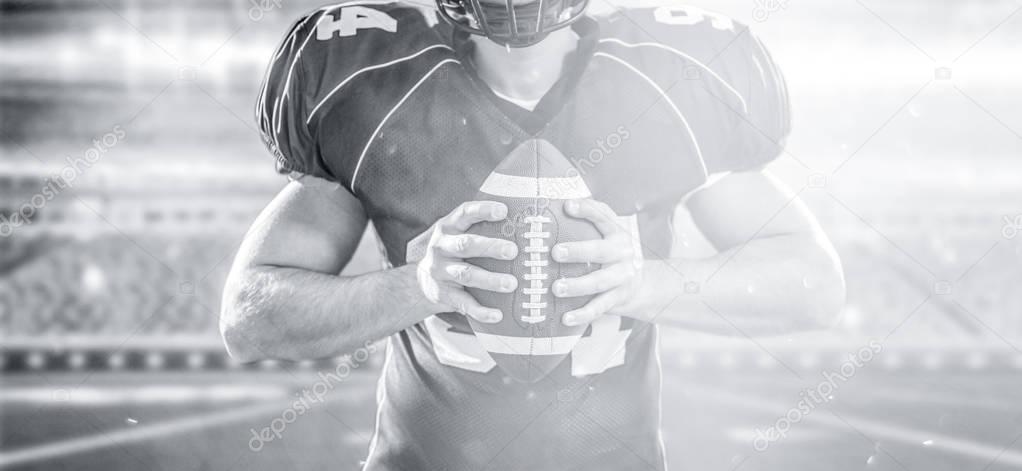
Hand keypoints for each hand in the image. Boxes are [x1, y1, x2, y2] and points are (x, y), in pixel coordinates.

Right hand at [416, 201, 518, 323]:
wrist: (423, 280)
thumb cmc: (454, 251)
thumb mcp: (459, 233)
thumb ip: (481, 226)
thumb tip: (525, 220)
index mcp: (449, 227)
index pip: (464, 213)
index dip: (482, 210)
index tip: (503, 211)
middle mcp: (441, 247)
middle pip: (465, 245)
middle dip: (490, 247)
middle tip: (513, 251)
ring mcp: (441, 271)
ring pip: (466, 274)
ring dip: (490, 280)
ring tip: (511, 284)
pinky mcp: (443, 294)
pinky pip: (463, 303)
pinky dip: (480, 311)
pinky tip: (497, 315)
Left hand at [551, 199, 643, 326]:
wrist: (643, 284)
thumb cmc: (613, 253)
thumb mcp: (609, 233)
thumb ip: (592, 218)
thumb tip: (560, 202)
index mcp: (617, 233)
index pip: (603, 216)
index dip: (587, 210)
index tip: (567, 206)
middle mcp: (622, 254)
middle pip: (600, 251)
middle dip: (577, 251)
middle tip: (555, 252)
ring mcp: (621, 278)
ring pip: (599, 282)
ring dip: (576, 286)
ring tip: (556, 288)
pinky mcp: (617, 299)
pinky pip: (599, 307)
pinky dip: (582, 314)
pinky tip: (566, 318)